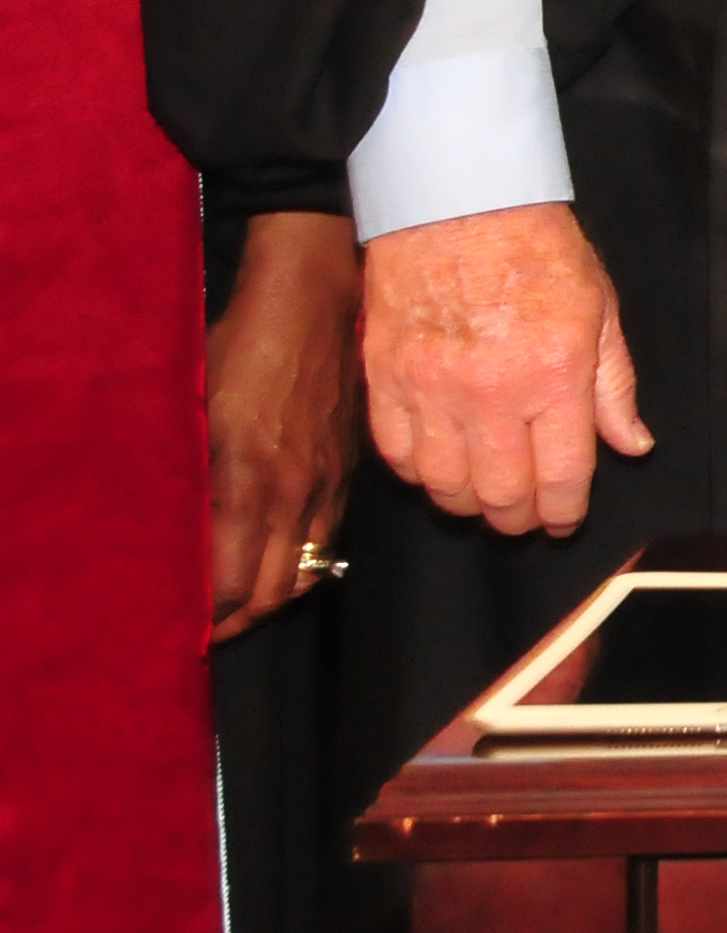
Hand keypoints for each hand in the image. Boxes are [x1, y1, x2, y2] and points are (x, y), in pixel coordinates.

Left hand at [206, 211, 361, 643]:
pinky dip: (301, 563)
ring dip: (272, 598)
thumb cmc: (240, 348)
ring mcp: (326, 483)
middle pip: (273, 592)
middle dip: (239, 621)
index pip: (232, 585)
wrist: (312, 303)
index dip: (207, 619)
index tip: (184, 629)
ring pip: (305, 571)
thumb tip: (173, 534)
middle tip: (207, 629)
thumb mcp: (195, 411)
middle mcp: (294, 494)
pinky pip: (326, 539)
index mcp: (250, 483)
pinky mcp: (345, 469)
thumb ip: (190, 478)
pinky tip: (277, 558)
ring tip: (241, 604)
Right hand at [358, 202, 650, 535]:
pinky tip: (439, 468)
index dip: (564, 513)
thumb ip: (614, 387)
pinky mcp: (386, 379)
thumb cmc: (537, 250)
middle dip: (517, 518)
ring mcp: (432, 389)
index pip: (563, 475)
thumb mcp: (600, 311)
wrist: (459, 203)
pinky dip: (419, 474)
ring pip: (446, 486)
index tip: (563, 521)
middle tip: (524, 516)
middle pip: (501, 494)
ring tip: (484, 498)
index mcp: (554, 375)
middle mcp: (492, 393)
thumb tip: (633, 445)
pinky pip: (397, 455)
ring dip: (468, 504)